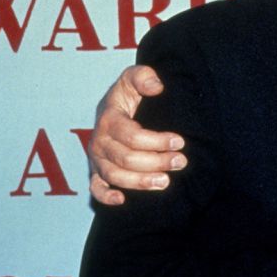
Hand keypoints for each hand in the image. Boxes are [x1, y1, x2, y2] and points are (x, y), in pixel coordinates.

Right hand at [88, 65, 186, 204]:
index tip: (179, 141)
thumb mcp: (134, 77)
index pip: (131, 136)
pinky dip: (106, 196)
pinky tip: (122, 200)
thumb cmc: (128, 93)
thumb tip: (157, 87)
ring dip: (140, 181)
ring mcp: (97, 158)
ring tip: (166, 181)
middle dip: (156, 162)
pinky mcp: (97, 171)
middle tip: (180, 161)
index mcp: (108, 118)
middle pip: (126, 158)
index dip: (156, 141)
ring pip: (115, 176)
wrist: (114, 106)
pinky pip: (96, 188)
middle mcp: (99, 141)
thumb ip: (144, 76)